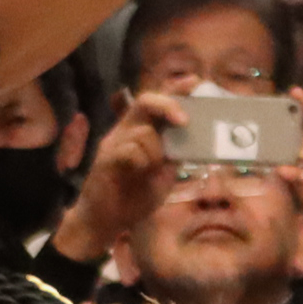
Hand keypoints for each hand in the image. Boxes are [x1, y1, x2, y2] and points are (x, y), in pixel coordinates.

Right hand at [58, 90, 182, 263]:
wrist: (105, 222)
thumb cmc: (136, 196)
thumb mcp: (164, 174)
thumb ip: (176, 155)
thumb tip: (198, 138)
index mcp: (142, 131)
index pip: (157, 101)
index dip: (175, 88)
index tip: (195, 81)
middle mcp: (126, 131)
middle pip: (145, 101)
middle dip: (168, 105)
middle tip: (184, 121)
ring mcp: (113, 143)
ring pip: (142, 131)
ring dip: (156, 152)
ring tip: (152, 170)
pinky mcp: (104, 159)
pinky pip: (129, 149)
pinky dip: (141, 161)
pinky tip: (140, 173)